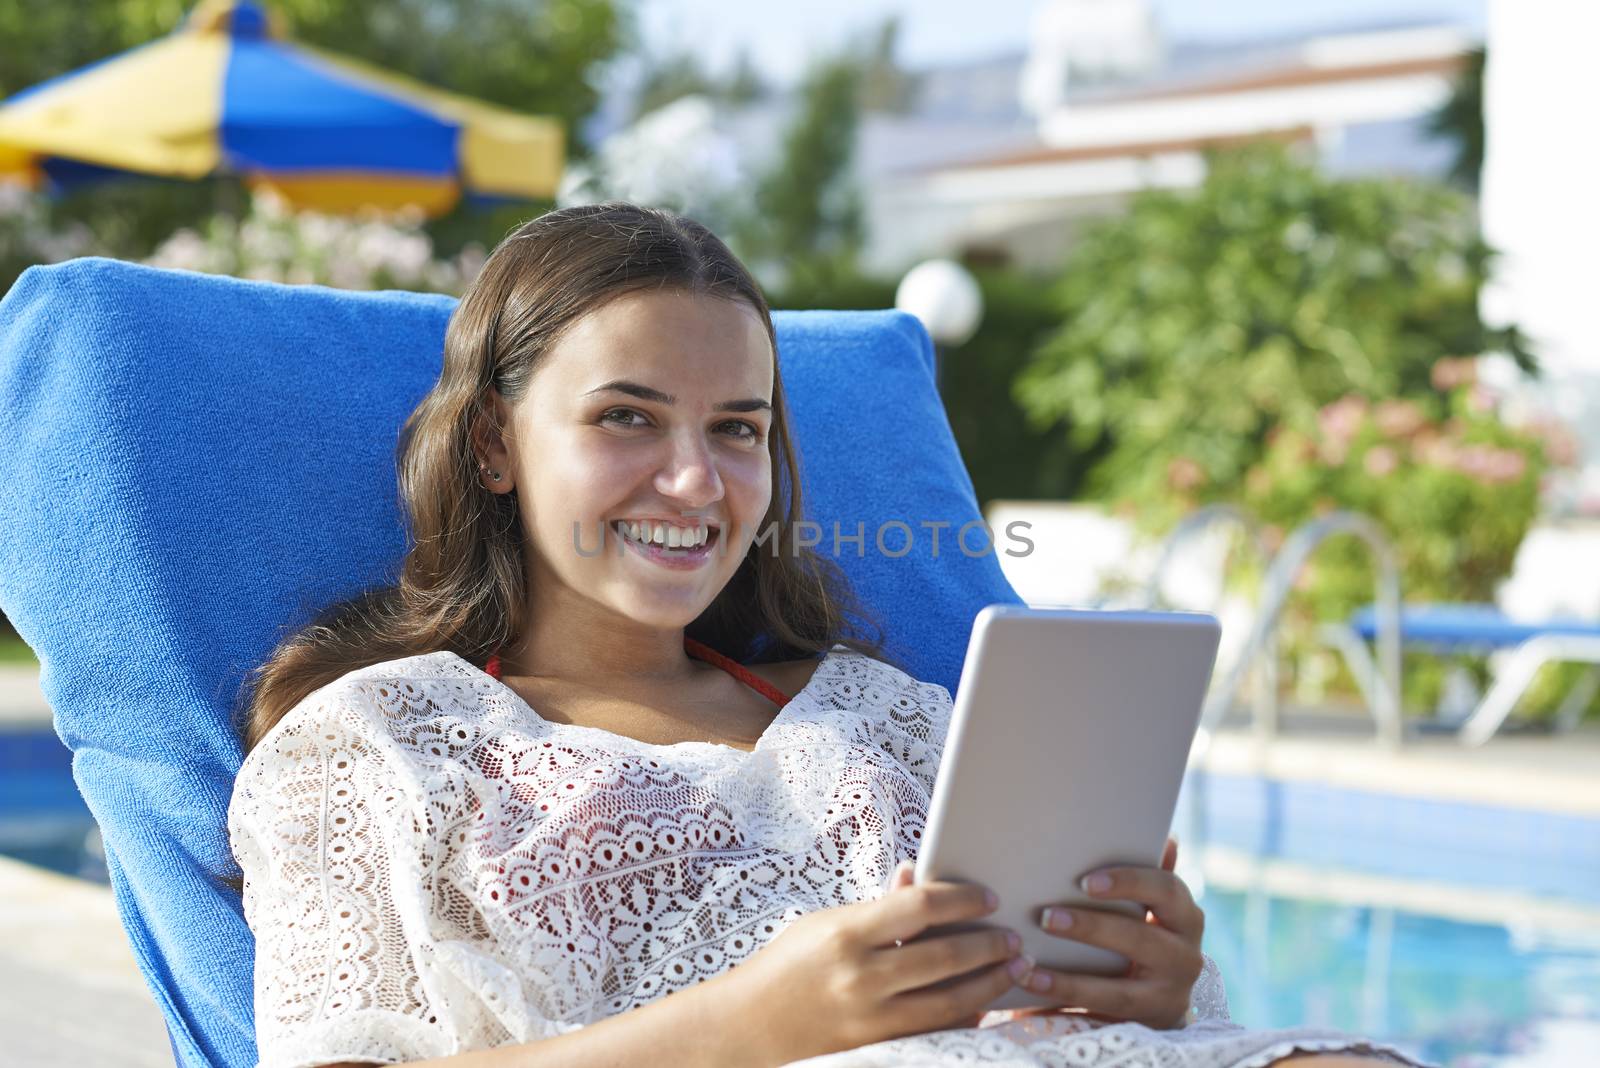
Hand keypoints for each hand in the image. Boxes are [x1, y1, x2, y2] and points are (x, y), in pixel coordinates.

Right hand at [730, 861, 1024, 1064]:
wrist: (749, 1026)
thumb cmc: (787, 965)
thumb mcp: (825, 923)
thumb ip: (878, 906)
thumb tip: (917, 877)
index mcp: (847, 934)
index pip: (920, 907)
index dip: (961, 899)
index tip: (987, 897)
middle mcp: (861, 977)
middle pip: (944, 956)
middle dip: (989, 945)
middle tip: (1014, 937)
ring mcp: (870, 1017)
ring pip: (949, 1001)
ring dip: (990, 983)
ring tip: (1015, 969)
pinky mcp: (876, 1046)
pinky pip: (935, 1032)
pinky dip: (966, 1018)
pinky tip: (986, 1005)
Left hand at [1008, 836, 1203, 1029]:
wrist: (1159, 1000)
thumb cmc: (1142, 935)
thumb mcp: (1151, 907)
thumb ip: (1149, 878)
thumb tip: (1168, 838)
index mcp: (1184, 916)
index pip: (1166, 890)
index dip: (1129, 882)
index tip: (1085, 881)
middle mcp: (1186, 956)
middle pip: (1142, 939)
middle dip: (1092, 927)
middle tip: (1046, 915)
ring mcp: (1170, 995)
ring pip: (1121, 986)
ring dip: (1072, 974)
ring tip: (1027, 959)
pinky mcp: (1148, 1022)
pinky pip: (1102, 1012)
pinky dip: (1064, 995)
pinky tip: (1031, 981)